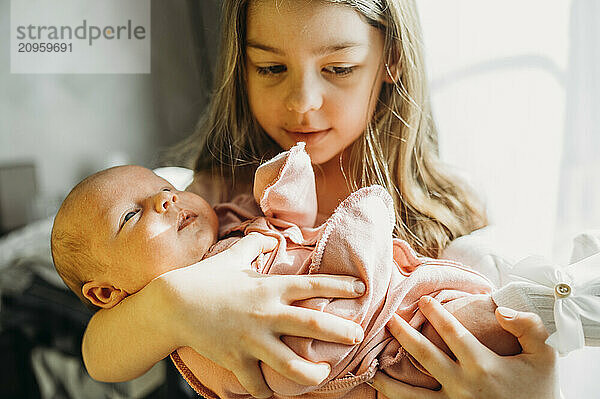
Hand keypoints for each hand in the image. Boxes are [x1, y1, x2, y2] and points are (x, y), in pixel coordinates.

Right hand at [158, 233, 365, 397]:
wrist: (171, 305)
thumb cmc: (204, 278)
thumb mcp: (232, 256)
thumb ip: (255, 245)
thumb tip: (269, 238)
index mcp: (269, 288)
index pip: (312, 285)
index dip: (340, 286)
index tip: (361, 289)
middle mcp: (265, 314)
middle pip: (312, 325)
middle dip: (340, 331)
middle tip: (358, 336)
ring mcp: (251, 340)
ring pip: (291, 364)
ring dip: (312, 373)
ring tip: (324, 375)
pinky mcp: (235, 360)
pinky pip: (256, 383)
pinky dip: (264, 390)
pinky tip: (271, 392)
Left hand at [371, 296, 558, 398]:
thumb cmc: (540, 387)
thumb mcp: (544, 355)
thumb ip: (528, 327)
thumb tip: (500, 310)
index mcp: (483, 364)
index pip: (452, 332)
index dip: (436, 313)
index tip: (424, 300)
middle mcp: (463, 385)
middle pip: (424, 356)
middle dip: (404, 335)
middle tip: (390, 320)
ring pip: (412, 394)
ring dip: (390, 380)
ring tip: (373, 367)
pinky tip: (385, 396)